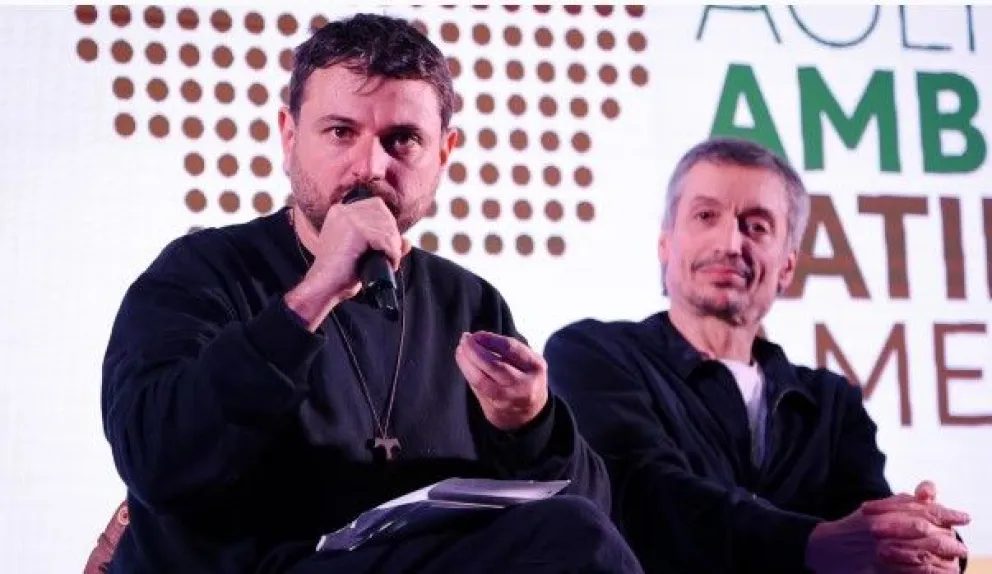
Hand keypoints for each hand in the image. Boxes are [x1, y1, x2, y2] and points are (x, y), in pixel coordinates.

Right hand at [285, 201, 410, 329]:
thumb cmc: (340, 275)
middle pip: (384, 214)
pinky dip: (392, 253)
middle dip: (392, 236)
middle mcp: (343, 210)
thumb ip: (384, 244)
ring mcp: (348, 218)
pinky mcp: (355, 229)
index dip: (387, 225)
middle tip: (389, 256)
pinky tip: (388, 264)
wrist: (324, 287)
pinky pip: (386, 239)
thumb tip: (407, 241)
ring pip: (387, 227)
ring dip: (393, 247)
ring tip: (387, 262)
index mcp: (341, 212)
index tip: (386, 245)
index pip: (376, 206)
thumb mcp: (364, 254)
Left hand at [454, 331, 548, 430]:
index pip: (510, 349)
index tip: (476, 334)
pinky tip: (464, 363)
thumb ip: (506, 348)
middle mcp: (523, 386)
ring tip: (460, 350)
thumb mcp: (528, 359)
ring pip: (481, 381)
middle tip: (464, 340)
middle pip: (494, 366)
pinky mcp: (494, 410)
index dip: (489, 339)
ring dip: (466, 363)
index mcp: (535, 367)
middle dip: (474, 351)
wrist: (530, 412)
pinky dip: (468, 374)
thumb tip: (475, 338)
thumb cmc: (525, 376)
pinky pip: (476, 389)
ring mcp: (508, 400)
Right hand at [805, 487, 968, 573]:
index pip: (918, 509)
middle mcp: (879, 527)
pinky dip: (921, 571)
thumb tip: (927, 493)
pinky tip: (934, 571)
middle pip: (919, 528)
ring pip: (914, 549)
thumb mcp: (875, 509)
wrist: (822, 547)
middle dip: (945, 537)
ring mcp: (876, 548)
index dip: (944, 513)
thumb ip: (901, 502)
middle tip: (960, 545)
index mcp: (882, 511)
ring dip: (937, 555)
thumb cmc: (852, 528)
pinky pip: (903, 570)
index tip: (963, 517)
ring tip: (954, 560)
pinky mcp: (874, 567)